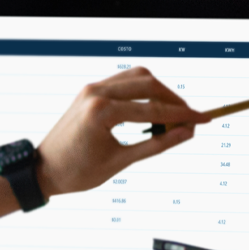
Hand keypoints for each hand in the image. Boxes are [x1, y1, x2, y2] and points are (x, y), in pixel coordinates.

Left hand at [35, 67, 207, 196]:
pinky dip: (142, 91)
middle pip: (148, 84)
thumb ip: (157, 144)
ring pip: (137, 77)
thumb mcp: (121, 161)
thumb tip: (186, 132)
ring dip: (159, 92)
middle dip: (174, 100)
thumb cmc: (77, 172)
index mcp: (101, 112)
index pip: (153, 109)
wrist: (44, 169)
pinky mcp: (90, 90)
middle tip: (191, 119)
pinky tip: (152, 109)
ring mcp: (91, 88)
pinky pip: (123, 82)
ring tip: (173, 115)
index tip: (204, 120)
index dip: (182, 115)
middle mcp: (96, 93)